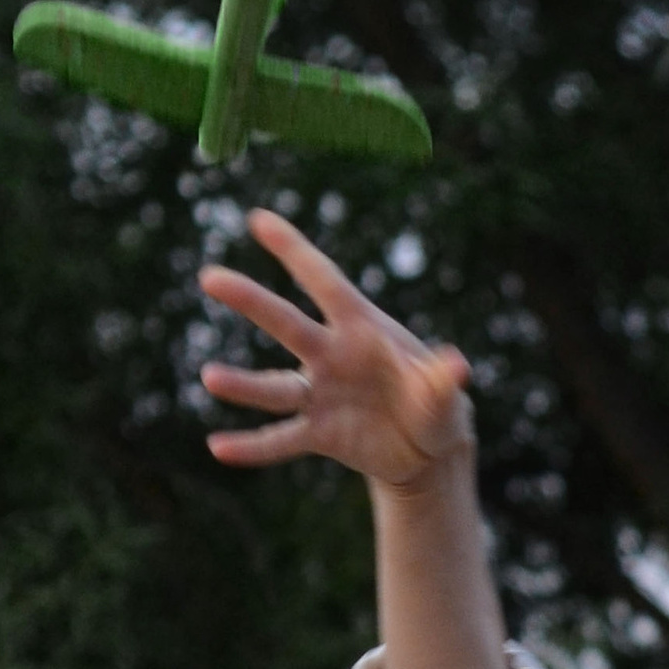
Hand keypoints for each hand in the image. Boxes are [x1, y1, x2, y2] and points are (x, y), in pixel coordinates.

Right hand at [196, 209, 475, 488]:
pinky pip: (281, 439)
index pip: (325, 282)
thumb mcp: (444, 393)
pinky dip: (252, 446)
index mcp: (362, 328)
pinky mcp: (319, 433)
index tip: (259, 220)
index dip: (294, 251)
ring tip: (210, 378)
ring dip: (244, 385)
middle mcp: (332, 356)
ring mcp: (321, 395)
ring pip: (275, 387)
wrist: (427, 448)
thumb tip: (457, 366)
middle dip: (252, 301)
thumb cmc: (434, 402)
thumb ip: (442, 381)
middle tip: (210, 278)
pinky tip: (219, 448)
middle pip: (287, 324)